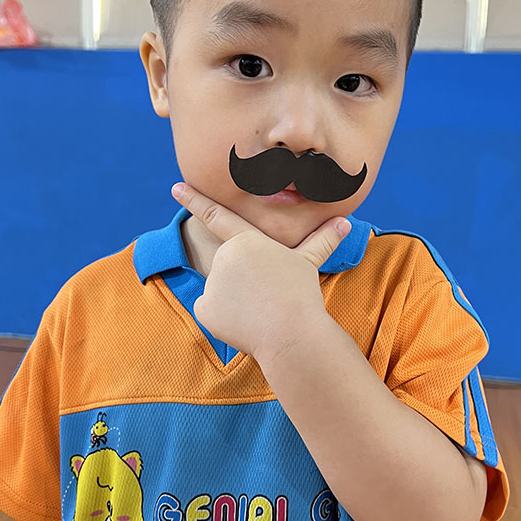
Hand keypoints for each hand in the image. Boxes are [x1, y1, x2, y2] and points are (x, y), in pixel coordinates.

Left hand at [171, 182, 350, 362]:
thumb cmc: (301, 295)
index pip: (216, 216)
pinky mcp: (204, 308)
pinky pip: (211, 312)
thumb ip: (322, 240)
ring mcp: (211, 282)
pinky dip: (224, 320)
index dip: (194, 200)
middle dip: (243, 282)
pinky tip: (244, 324)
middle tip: (266, 296)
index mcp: (246, 241)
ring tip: (260, 310)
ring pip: (220, 292)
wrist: (292, 333)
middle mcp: (224, 256)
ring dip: (236, 302)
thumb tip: (345, 221)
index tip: (175, 187)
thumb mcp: (308, 262)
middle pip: (228, 268)